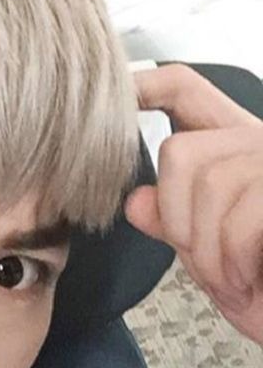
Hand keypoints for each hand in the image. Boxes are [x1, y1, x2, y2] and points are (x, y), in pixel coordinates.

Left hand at [124, 63, 262, 343]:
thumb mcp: (208, 253)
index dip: (142, 86)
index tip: (117, 93)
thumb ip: (173, 220)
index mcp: (233, 146)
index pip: (183, 89)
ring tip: (228, 280)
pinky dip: (230, 260)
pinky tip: (244, 281)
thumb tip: (137, 200)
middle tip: (201, 262)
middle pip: (179, 149)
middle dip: (176, 218)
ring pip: (208, 183)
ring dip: (206, 250)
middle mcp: (261, 142)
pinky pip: (242, 215)